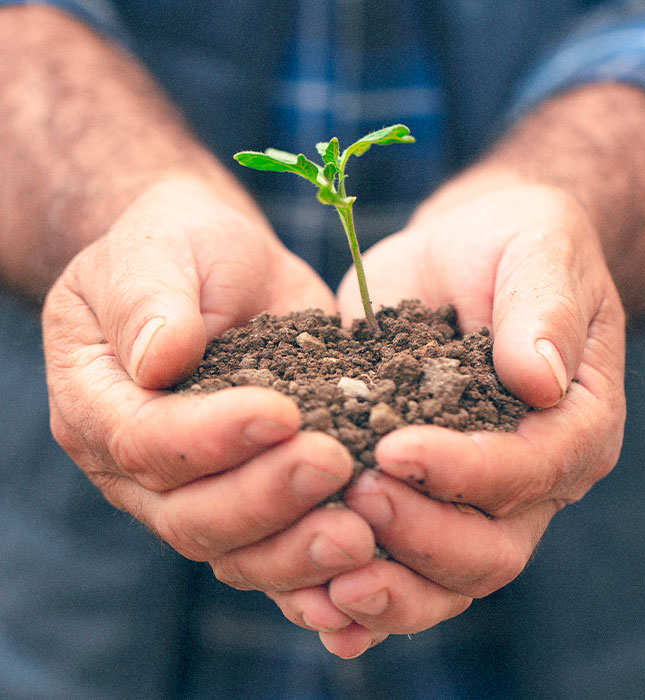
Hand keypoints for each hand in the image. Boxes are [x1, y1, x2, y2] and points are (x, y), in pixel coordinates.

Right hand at [42, 176, 375, 605]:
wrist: (221, 267)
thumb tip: (159, 359)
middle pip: (188, 514)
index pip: (141, 440)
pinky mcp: (249, 496)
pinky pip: (272, 554)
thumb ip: (149, 299)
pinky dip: (314, 573)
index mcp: (98, 402)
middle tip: (333, 466)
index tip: (281, 411)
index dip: (209, 437)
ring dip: (295, 551)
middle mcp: (136, 464)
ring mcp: (193, 491)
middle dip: (262, 498)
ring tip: (360, 535)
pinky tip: (363, 566)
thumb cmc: (184, 248)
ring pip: (232, 551)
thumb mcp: (159, 249)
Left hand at [273, 180, 625, 656]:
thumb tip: (539, 376)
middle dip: (423, 534)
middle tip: (357, 497)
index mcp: (574, 423)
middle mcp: (531, 478)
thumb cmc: (511, 245)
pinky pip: (402, 569)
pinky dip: (364, 600)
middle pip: (492, 549)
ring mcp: (473, 498)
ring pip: (446, 580)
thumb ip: (543, 308)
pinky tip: (318, 609)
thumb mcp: (537, 250)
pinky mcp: (420, 496)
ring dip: (390, 588)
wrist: (464, 257)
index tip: (396, 447)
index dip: (468, 471)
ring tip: (329, 581)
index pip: (533, 470)